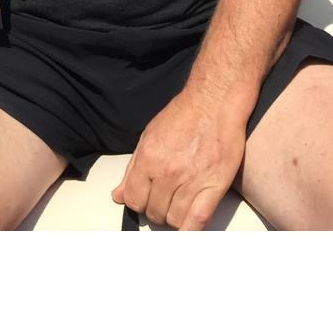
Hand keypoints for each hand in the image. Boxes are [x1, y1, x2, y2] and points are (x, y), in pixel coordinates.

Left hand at [112, 89, 246, 229]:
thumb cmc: (183, 116)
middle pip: (155, 212)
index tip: (145, 201)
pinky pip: (198, 221)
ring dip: (175, 218)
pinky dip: (191, 231)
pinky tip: (189, 228)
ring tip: (179, 206)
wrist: (214, 102)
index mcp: (148, 158)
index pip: (134, 200)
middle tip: (165, 201)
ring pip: (175, 220)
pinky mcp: (214, 186)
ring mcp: (191, 181)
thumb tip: (118, 195)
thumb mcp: (149, 136)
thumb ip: (132, 169)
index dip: (138, 203)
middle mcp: (167, 172)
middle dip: (157, 210)